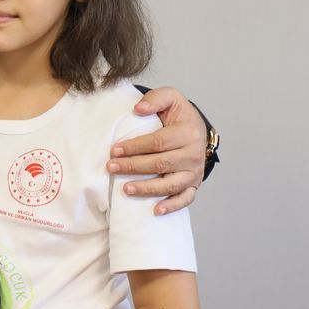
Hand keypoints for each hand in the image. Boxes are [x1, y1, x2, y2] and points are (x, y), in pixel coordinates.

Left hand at [108, 87, 205, 214]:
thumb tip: (138, 109)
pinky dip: (172, 206)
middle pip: (160, 164)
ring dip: (147, 188)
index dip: (134, 147)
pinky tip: (156, 210)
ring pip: (171, 184)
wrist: (197, 129)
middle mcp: (194, 154)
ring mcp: (194, 171)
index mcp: (188, 132)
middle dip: (133, 167)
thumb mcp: (170, 98)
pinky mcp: (194, 184)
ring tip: (125, 189)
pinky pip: (185, 198)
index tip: (114, 150)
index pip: (158, 142)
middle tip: (111, 167)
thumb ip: (155, 99)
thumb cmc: (178, 115)